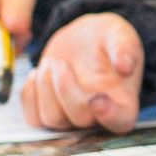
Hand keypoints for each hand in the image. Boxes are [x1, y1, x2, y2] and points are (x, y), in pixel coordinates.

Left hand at [18, 12, 142, 132]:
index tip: (97, 99)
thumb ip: (125, 47)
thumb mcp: (119, 33)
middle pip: (80, 120)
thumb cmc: (107, 39)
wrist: (84, 39)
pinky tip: (38, 73)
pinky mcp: (50, 114)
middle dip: (66, 89)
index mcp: (123, 101)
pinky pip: (34, 119)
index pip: (120, 121)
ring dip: (46, 89)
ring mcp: (71, 118)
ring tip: (51, 63)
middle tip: (60, 62)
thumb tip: (125, 65)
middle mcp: (98, 116)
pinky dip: (30, 96)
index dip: (110, 116)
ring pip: (53, 120)